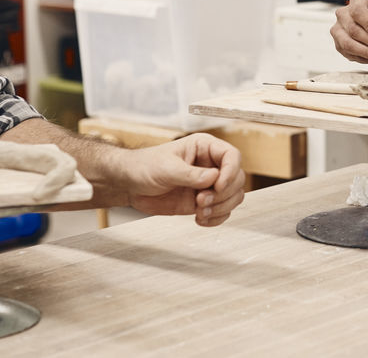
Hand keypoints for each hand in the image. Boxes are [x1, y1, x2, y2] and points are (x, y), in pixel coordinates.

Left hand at [121, 134, 245, 226]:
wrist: (130, 184)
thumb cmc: (145, 166)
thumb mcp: (166, 168)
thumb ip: (190, 174)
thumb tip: (213, 178)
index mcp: (205, 148)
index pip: (232, 156)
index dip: (230, 172)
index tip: (217, 186)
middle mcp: (211, 165)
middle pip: (237, 179)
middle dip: (223, 194)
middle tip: (200, 201)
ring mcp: (209, 185)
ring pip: (234, 196)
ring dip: (221, 207)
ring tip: (199, 211)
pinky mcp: (204, 201)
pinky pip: (223, 211)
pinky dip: (216, 218)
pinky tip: (200, 219)